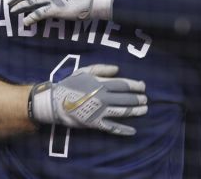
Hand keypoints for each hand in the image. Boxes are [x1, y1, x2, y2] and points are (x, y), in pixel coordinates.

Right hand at [29, 64, 146, 135]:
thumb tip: (118, 69)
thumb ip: (102, 69)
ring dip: (136, 111)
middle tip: (146, 99)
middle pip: (126, 99)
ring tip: (145, 110)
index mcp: (101, 85)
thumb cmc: (69, 84)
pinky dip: (124, 130)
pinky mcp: (96, 124)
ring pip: (123, 112)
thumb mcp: (84, 71)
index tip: (143, 86)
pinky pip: (112, 128)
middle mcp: (103, 98)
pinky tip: (133, 131)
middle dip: (138, 99)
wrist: (54, 103)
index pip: (124, 85)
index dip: (135, 86)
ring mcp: (100, 112)